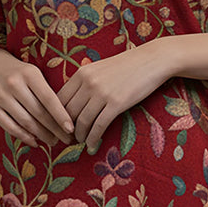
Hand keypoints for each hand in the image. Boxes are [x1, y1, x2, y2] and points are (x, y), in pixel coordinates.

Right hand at [0, 48, 73, 147]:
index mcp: (29, 74)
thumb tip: (66, 118)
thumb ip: (48, 91)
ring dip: (42, 135)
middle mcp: (13, 84)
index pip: (49, 99)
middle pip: (38, 113)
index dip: (61, 116)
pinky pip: (10, 127)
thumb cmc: (21, 73)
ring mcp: (0, 96)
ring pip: (25, 122)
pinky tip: (35, 142)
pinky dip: (24, 137)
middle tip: (67, 140)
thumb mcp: (35, 74)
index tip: (71, 129)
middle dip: (55, 129)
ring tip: (53, 142)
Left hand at [57, 34, 207, 152]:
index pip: (59, 99)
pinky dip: (93, 138)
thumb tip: (71, 103)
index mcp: (81, 73)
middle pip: (68, 112)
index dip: (55, 117)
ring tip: (79, 142)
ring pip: (82, 121)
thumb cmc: (126, 66)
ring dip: (79, 135)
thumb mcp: (100, 69)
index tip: (57, 127)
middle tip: (65, 139)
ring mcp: (102, 93)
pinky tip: (91, 145)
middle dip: (64, 129)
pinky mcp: (117, 103)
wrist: (152, 60)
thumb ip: (84, 82)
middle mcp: (88, 82)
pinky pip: (99, 125)